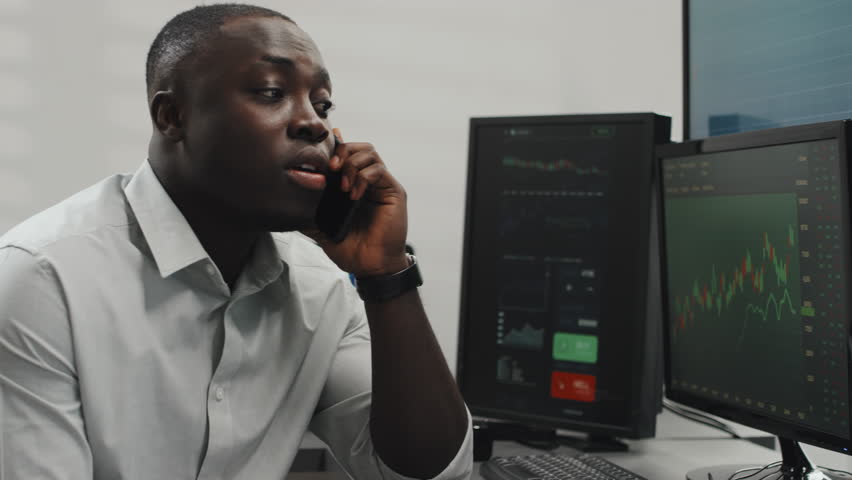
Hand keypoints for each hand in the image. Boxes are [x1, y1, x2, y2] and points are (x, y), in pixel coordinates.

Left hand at [302, 128, 408, 276]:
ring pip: (370, 153)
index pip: (345, 155)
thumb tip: (287, 201)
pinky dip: (363, 177)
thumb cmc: (350, 249)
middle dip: (342, 151)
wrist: (370, 266)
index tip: (320, 149)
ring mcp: (381, 185)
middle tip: (331, 167)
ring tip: (343, 185)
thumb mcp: (321, 228)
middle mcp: (368, 181)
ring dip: (352, 164)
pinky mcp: (393, 191)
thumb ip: (309, 211)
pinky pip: (379, 170)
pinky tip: (354, 194)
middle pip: (359, 147)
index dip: (335, 146)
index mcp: (352, 185)